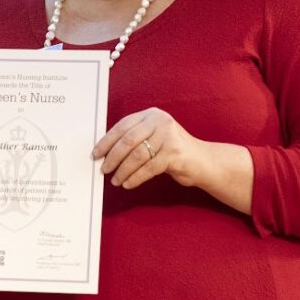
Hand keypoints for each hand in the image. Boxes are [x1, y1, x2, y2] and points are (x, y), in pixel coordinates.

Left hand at [92, 107, 211, 190]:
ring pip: (137, 156)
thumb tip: (105, 152)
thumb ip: (134, 139)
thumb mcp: (153, 137)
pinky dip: (135, 178)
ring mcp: (169, 137)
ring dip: (123, 170)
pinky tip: (128, 184)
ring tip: (115, 180)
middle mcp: (160, 122)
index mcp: (151, 115)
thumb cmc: (172, 151)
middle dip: (112, 157)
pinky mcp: (174, 154)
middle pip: (128, 140)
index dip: (107, 141)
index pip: (123, 126)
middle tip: (104, 169)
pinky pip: (148, 168)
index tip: (96, 153)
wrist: (202, 161)